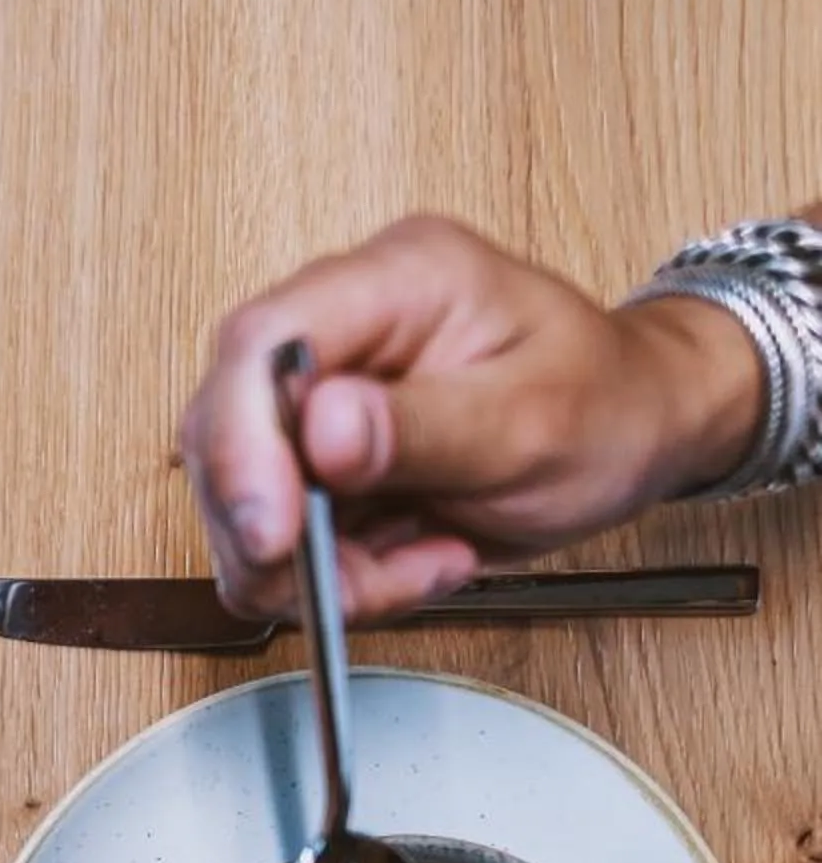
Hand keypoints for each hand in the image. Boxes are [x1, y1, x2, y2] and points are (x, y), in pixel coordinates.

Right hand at [178, 215, 763, 619]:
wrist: (637, 428)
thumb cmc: (609, 405)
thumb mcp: (537, 420)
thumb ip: (425, 424)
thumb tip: (322, 424)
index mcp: (397, 280)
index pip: (261, 340)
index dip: (241, 441)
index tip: (275, 530)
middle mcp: (338, 329)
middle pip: (225, 428)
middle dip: (275, 528)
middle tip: (353, 582)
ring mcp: (317, 398)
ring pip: (240, 500)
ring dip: (311, 568)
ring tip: (415, 569)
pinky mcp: (312, 461)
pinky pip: (275, 540)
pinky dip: (330, 578)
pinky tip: (406, 563)